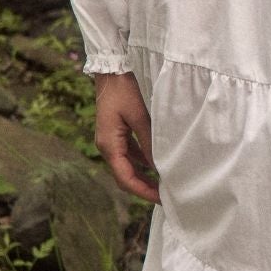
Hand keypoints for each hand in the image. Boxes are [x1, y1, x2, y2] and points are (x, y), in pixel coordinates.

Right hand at [93, 72, 159, 203]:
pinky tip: (155, 165)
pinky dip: (140, 163)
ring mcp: (110, 141)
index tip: (161, 199)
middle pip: (124, 177)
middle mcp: (106, 147)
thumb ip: (149, 143)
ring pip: (126, 167)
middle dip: (143, 188)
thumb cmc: (124, 91)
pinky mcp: (115, 134)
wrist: (111, 72)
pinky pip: (128, 155)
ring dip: (142, 177)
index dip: (143, 192)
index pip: (125, 178)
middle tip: (164, 196)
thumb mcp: (140, 117)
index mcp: (109, 146)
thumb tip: (159, 168)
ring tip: (162, 184)